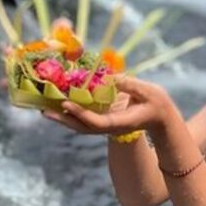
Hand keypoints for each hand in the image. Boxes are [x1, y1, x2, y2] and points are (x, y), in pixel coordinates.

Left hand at [42, 76, 172, 138]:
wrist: (161, 118)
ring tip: (45, 109)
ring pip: (80, 124)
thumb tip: (111, 78)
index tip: (66, 104)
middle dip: (63, 119)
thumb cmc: (157, 104)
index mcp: (121, 123)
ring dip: (63, 117)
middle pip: (82, 127)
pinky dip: (71, 111)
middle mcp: (110, 127)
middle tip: (44, 111)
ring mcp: (106, 124)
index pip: (97, 122)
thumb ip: (130, 85)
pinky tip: (59, 103)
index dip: (80, 114)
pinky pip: (84, 117)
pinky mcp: (104, 118)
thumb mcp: (148, 92)